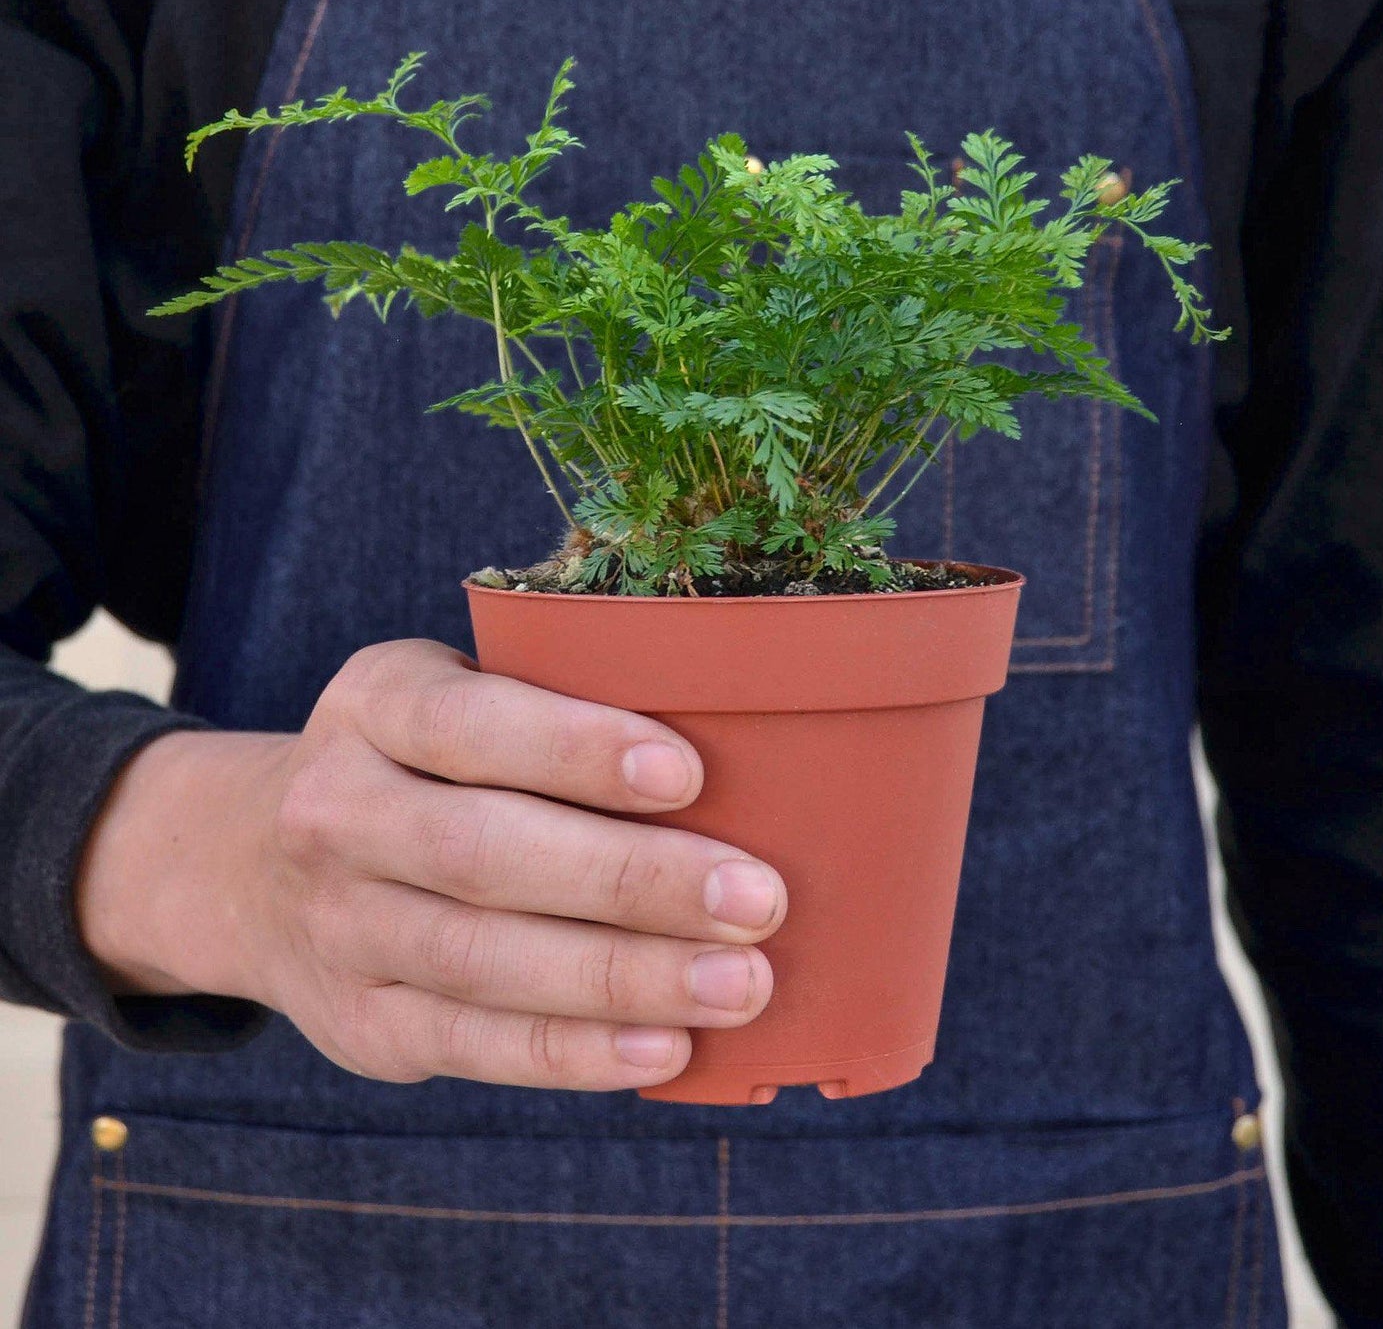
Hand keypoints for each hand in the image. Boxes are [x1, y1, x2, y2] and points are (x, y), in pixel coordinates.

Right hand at [77, 639, 786, 1091]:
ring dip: (623, 979)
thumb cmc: (425, 763)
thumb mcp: (459, 697)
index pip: (469, 723)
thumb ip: (558, 712)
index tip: (688, 772)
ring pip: (483, 962)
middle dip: (629, 881)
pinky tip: (664, 1046)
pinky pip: (472, 1045)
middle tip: (757, 899)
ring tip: (740, 984)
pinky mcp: (360, 1021)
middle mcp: (335, 811)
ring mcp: (338, 926)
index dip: (575, 749)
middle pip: (483, 854)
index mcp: (375, 704)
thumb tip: (744, 761)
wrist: (257, 864)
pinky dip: (573, 1054)